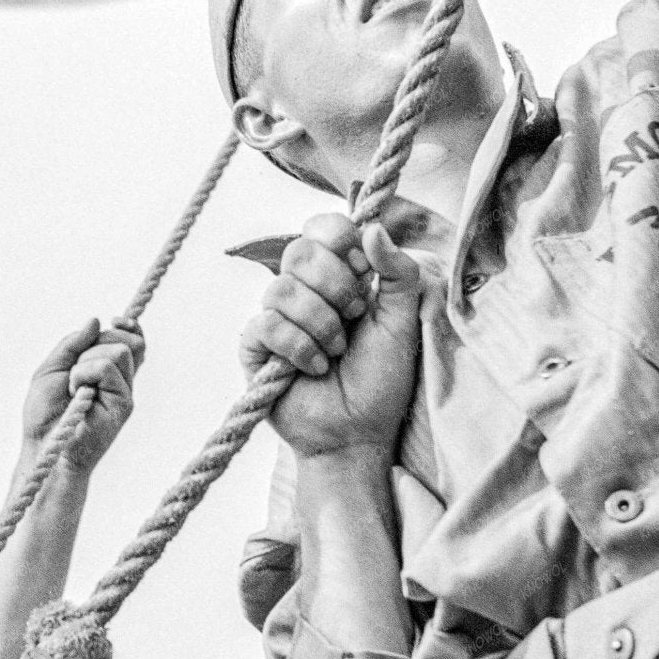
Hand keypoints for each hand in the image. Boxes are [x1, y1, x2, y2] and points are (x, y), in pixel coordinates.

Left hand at [21, 318, 145, 475]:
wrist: (45, 444)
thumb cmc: (45, 413)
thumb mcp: (52, 367)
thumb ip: (73, 343)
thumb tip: (96, 320)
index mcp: (108, 372)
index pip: (133, 341)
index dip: (129, 327)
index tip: (115, 320)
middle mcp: (122, 382)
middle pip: (126, 340)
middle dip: (95, 346)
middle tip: (76, 373)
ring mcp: (125, 393)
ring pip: (118, 351)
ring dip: (85, 363)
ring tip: (75, 388)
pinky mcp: (124, 404)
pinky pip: (108, 367)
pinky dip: (84, 373)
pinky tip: (78, 394)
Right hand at [238, 214, 422, 461]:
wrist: (359, 432)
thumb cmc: (382, 379)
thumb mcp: (402, 320)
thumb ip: (397, 270)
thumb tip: (372, 226)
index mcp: (336, 276)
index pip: (321, 228)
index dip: (340, 241)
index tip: (362, 271)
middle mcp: (302, 291)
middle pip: (298, 251)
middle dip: (336, 287)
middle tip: (355, 317)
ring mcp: (275, 318)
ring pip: (282, 289)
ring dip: (321, 324)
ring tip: (335, 352)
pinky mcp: (255, 348)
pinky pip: (266, 325)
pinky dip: (298, 347)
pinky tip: (314, 368)